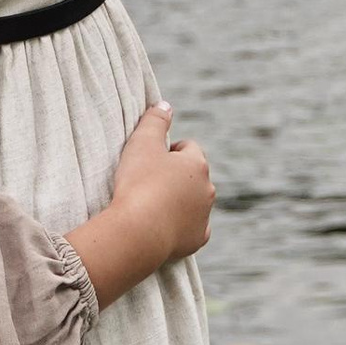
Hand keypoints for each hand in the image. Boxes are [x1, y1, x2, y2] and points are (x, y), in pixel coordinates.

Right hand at [109, 101, 214, 262]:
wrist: (138, 231)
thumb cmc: (138, 183)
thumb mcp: (142, 143)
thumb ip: (154, 120)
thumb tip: (165, 104)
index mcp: (197, 164)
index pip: (189, 148)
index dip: (170, 150)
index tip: (152, 158)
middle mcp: (207, 189)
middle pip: (194, 176)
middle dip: (177, 176)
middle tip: (150, 181)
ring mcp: (204, 216)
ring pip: (195, 202)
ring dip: (180, 200)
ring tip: (154, 204)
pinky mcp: (197, 239)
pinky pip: (193, 229)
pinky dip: (182, 226)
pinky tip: (164, 226)